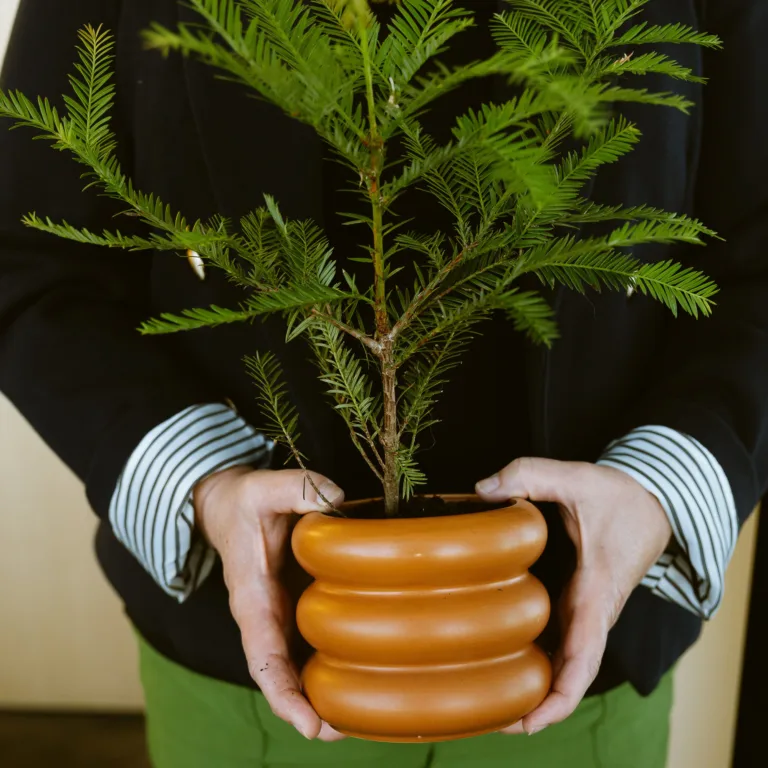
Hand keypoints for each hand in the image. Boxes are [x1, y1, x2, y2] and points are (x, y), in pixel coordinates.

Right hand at [194, 466, 346, 741]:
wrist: (226, 505)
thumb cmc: (244, 501)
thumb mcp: (264, 487)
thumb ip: (296, 489)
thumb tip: (337, 498)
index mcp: (252, 597)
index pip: (262, 656)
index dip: (283, 694)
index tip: (308, 725)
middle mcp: (262, 617)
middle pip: (278, 676)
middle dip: (304, 710)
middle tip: (342, 733)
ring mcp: (275, 617)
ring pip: (292, 668)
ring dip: (316, 697)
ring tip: (356, 722)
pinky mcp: (289, 609)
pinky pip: (303, 647)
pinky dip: (321, 670)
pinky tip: (354, 680)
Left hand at [476, 458, 671, 734]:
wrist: (652, 500)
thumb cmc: (618, 495)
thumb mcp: (575, 476)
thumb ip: (528, 475)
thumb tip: (481, 489)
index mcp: (596, 593)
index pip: (584, 658)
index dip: (560, 696)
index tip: (530, 721)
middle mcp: (593, 613)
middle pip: (571, 676)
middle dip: (538, 706)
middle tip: (492, 722)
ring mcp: (587, 614)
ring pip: (565, 665)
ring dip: (537, 689)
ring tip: (490, 704)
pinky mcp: (580, 606)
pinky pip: (562, 645)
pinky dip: (541, 665)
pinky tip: (507, 668)